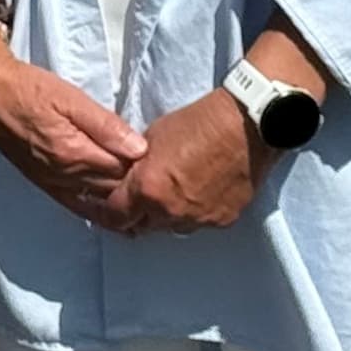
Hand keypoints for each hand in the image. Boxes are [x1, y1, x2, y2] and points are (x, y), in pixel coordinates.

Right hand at [0, 32, 148, 228]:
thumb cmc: (28, 88)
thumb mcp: (70, 98)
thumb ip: (105, 125)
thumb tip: (140, 148)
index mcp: (75, 153)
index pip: (124, 169)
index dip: (146, 165)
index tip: (165, 158)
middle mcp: (65, 176)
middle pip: (114, 188)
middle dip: (138, 185)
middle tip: (162, 178)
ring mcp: (53, 183)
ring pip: (98, 201)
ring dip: (122, 201)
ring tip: (149, 201)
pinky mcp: (45, 184)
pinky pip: (76, 206)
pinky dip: (98, 212)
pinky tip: (116, 219)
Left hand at [121, 90, 265, 232]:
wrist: (246, 125)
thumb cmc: (198, 122)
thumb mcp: (152, 137)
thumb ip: (137, 166)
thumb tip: (130, 178)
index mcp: (147, 190)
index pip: (115, 217)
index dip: (107, 213)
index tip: (104, 209)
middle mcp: (171, 211)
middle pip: (143, 226)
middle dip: (138, 214)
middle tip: (141, 198)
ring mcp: (199, 219)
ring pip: (173, 227)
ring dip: (168, 214)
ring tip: (175, 191)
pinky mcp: (223, 221)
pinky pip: (200, 222)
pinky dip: (195, 212)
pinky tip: (201, 191)